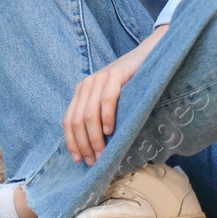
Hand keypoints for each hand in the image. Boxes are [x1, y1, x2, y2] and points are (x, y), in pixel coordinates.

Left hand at [63, 30, 161, 164]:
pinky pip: (107, 100)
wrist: (147, 57)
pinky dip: (106, 118)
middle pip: (77, 121)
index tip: (79, 160)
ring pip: (89, 114)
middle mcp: (86, 84)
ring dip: (95, 137)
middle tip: (95, 160)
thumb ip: (96, 114)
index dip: (72, 142)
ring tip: (102, 152)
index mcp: (81, 91)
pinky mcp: (116, 74)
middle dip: (84, 144)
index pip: (68, 121)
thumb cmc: (130, 84)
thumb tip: (90, 147)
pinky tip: (110, 131)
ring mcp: (100, 78)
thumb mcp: (108, 99)